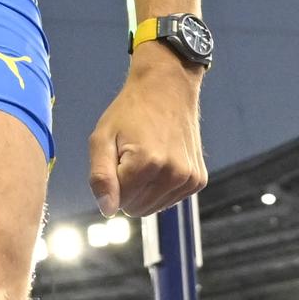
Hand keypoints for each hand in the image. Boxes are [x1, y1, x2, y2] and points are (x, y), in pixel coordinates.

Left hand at [87, 49, 208, 217]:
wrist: (167, 88)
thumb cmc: (130, 111)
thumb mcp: (102, 138)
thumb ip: (100, 178)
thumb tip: (108, 211)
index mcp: (147, 164)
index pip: (118, 202)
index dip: (113, 180)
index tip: (119, 155)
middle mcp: (173, 174)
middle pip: (136, 209)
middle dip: (128, 188)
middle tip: (132, 156)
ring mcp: (189, 178)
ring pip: (153, 208)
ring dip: (145, 189)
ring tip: (148, 157)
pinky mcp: (198, 180)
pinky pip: (169, 200)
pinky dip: (161, 187)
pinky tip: (162, 161)